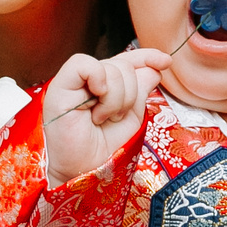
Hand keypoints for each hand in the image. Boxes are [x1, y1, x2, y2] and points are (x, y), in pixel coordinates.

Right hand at [42, 48, 168, 182]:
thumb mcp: (131, 118)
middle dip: (129, 95)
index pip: (128, 61)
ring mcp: (75, 82)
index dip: (147, 57)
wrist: (83, 169)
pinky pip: (83, 64)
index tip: (165, 62)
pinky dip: (98, 79)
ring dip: (115, 99)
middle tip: (114, 118)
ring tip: (101, 118)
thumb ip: (140, 91)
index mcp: (108, 85)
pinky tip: (96, 99)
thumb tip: (154, 67)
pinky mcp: (60, 85)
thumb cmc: (103, 148)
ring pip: (110, 68)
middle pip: (124, 66)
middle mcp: (91, 80)